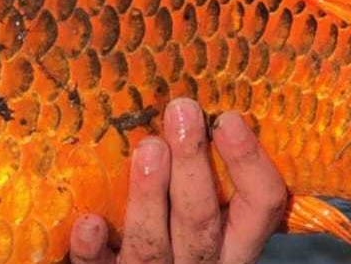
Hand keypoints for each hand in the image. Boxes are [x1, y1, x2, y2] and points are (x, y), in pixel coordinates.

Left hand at [68, 98, 287, 263]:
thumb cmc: (171, 227)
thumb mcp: (198, 207)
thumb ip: (200, 170)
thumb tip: (188, 101)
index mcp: (231, 240)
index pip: (261, 206)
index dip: (251, 164)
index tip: (228, 119)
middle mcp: (200, 262)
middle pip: (202, 222)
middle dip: (193, 167)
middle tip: (182, 113)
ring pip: (154, 245)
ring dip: (149, 197)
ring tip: (147, 149)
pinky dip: (94, 249)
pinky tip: (89, 223)